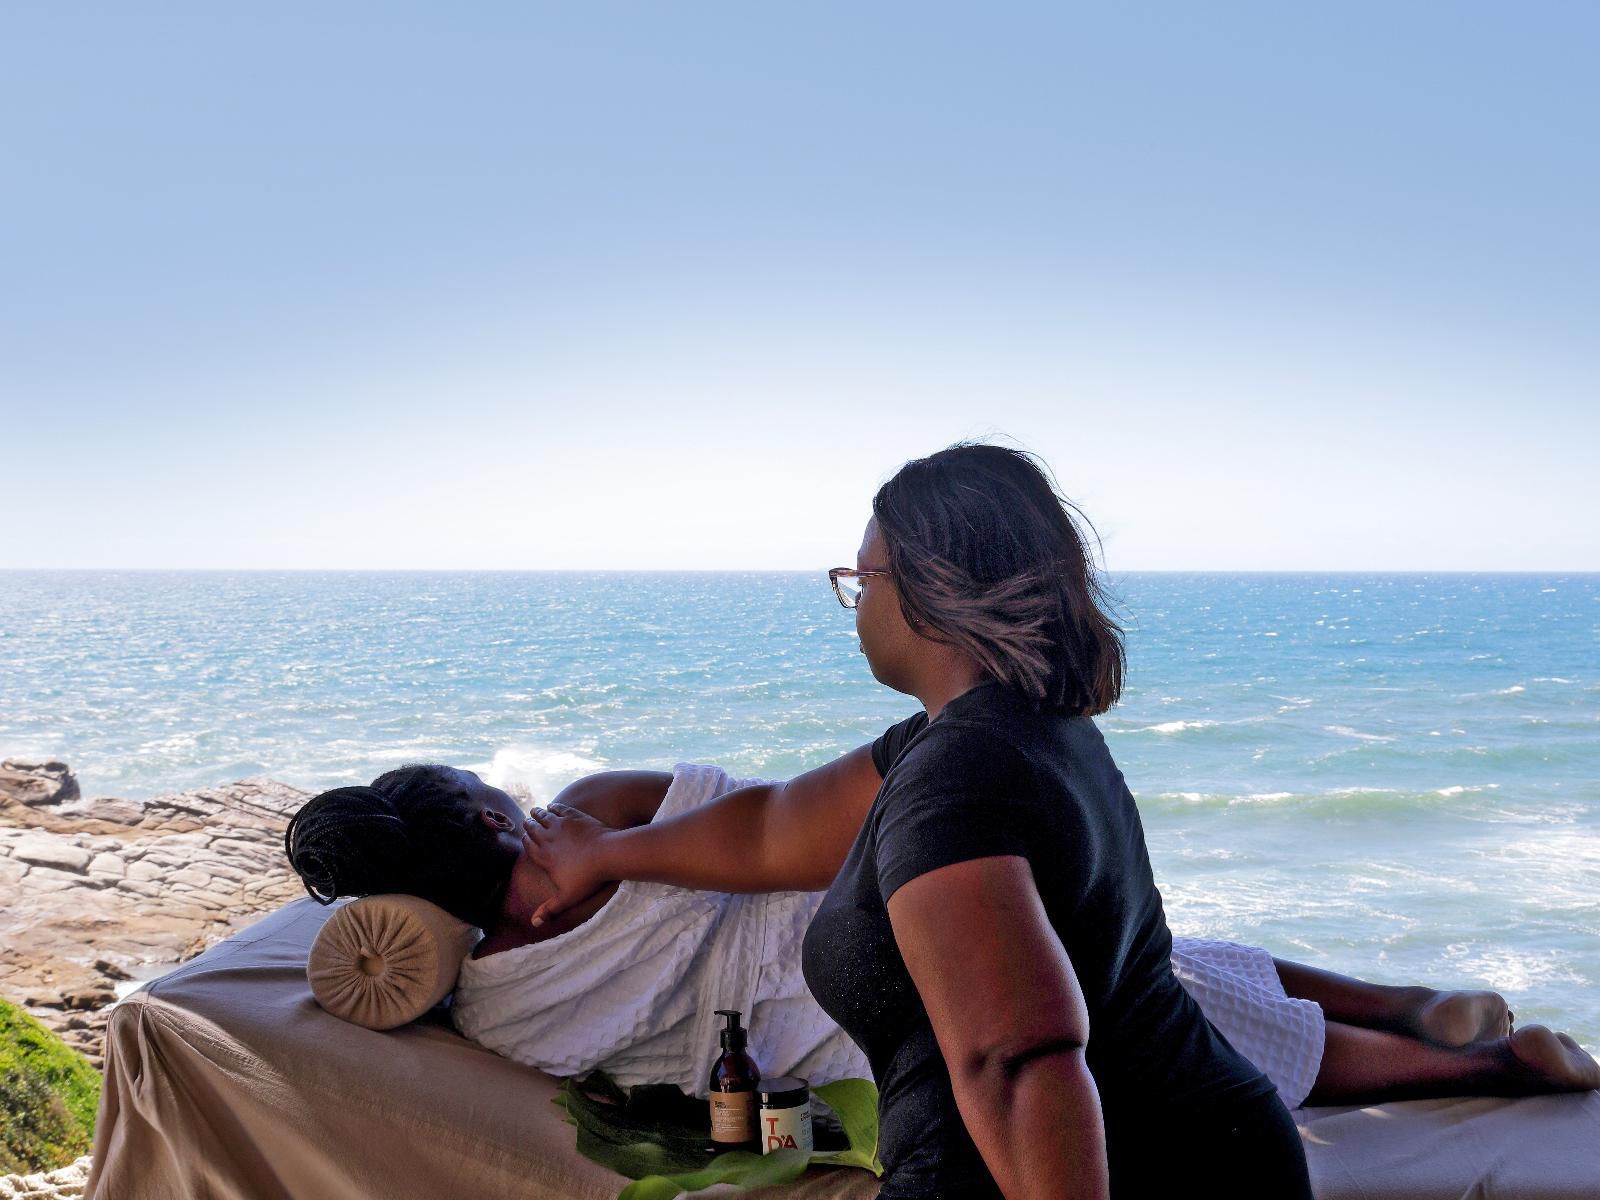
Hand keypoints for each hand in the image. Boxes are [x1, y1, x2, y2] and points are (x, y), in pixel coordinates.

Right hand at [521, 802, 614, 926]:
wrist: (607, 854)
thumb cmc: (587, 878)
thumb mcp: (567, 898)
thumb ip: (550, 909)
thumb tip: (533, 924)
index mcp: (543, 856)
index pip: (528, 845)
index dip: (525, 840)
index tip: (524, 837)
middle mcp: (548, 838)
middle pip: (533, 828)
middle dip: (528, 825)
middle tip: (526, 821)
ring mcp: (561, 825)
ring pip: (544, 816)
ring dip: (537, 813)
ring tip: (534, 810)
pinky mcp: (574, 816)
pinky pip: (560, 809)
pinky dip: (554, 807)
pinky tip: (553, 806)